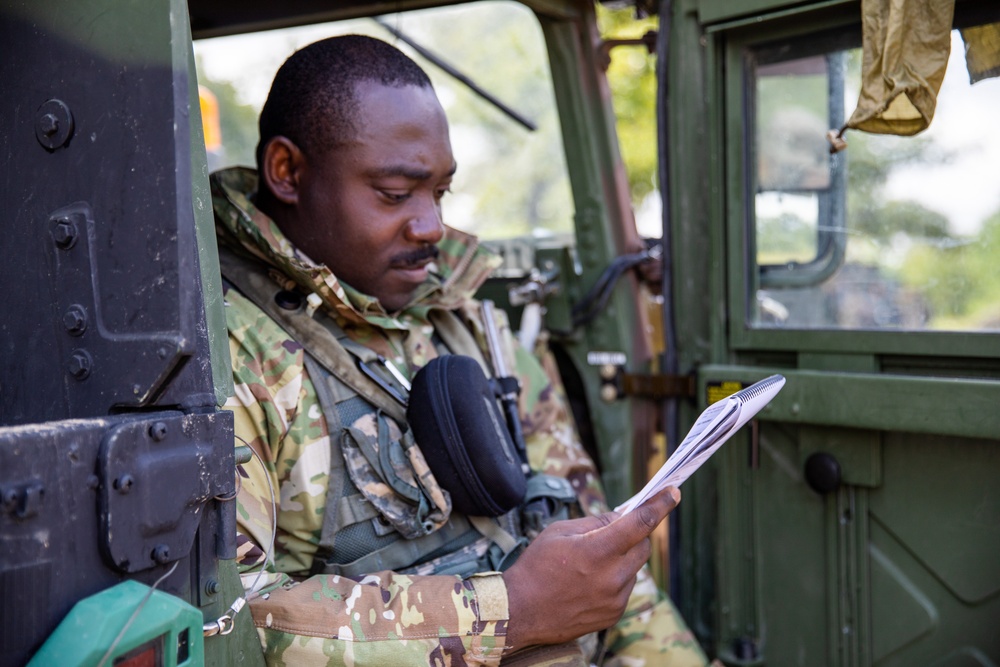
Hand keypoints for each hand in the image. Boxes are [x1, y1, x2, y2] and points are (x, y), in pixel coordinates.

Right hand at [501, 486, 679, 650]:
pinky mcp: (614, 613)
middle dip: (635, 534)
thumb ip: (595, 522)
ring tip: (591, 562)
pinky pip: (626, 587)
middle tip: (615, 531)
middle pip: (643, 545)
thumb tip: (622, 517)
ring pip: (635, 567)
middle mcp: (612, 577)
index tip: (672, 493)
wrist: (520, 611)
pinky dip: (616, 578)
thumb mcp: (560, 531)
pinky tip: (590, 580)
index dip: (660, 505)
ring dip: (623, 558)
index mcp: (598, 551)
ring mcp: (615, 598)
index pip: (641, 523)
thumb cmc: (536, 567)